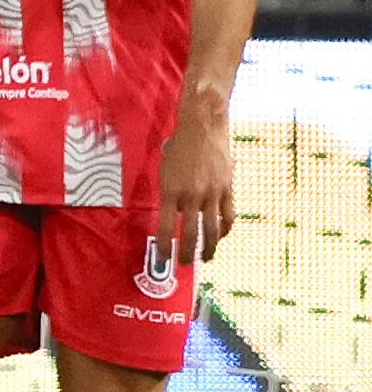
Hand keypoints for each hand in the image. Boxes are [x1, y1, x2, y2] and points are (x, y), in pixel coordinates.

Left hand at [156, 102, 234, 264]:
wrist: (203, 127)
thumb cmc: (179, 146)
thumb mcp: (165, 169)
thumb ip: (169, 193)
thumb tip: (175, 213)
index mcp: (170, 191)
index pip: (164, 226)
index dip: (164, 247)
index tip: (164, 260)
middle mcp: (191, 195)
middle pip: (189, 233)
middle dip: (186, 253)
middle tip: (184, 264)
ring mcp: (212, 193)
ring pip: (212, 229)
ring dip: (209, 247)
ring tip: (206, 258)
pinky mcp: (228, 189)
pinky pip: (228, 215)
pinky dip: (225, 229)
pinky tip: (221, 236)